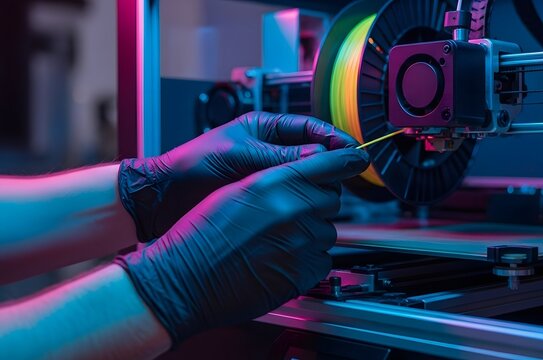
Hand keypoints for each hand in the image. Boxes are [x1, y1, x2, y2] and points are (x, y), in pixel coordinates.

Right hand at [115, 149, 369, 343]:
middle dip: (316, 203)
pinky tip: (281, 259)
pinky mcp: (305, 272)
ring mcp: (303, 242)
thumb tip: (305, 173)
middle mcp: (294, 209)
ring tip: (277, 241)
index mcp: (275, 182)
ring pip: (327, 230)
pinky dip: (309, 258)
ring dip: (311, 232)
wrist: (185, 279)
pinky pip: (323, 259)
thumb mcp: (235, 190)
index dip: (347, 158)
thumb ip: (276, 179)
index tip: (357, 157)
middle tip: (290, 213)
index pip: (330, 162)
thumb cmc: (201, 235)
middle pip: (331, 198)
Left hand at [118, 112, 359, 241]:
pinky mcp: (262, 199)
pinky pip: (290, 198)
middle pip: (313, 155)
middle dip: (329, 164)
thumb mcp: (238, 156)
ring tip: (327, 195)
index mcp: (265, 128)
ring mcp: (267, 176)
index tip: (354, 152)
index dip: (334, 139)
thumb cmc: (191, 167)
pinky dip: (301, 203)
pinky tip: (309, 211)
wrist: (163, 198)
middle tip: (343, 177)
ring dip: (317, 186)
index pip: (310, 128)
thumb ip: (279, 157)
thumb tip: (318, 158)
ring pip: (305, 179)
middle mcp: (269, 151)